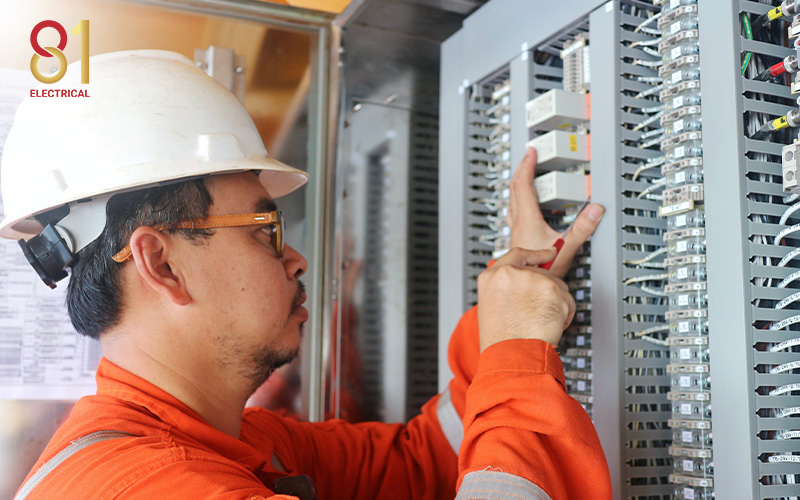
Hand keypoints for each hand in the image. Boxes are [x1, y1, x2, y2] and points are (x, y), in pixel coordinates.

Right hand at [477, 247, 574, 351]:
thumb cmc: (501, 340)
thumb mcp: (491, 307)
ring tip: (541, 322)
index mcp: (493, 276)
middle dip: (545, 292)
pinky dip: (566, 314)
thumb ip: (507, 289)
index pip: (519, 254)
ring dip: (556, 303)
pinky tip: (551, 325)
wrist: (512, 355)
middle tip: (539, 313)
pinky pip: (568, 300)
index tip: (549, 253)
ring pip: (557, 286)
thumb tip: (526, 286)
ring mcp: (534, 279)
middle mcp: (512, 273)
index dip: (537, 254)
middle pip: (541, 273)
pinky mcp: (553, 290)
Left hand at [507, 147, 604, 277]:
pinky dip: (518, 205)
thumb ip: (581, 230)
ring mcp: (516, 234)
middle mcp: (518, 226)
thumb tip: (595, 210)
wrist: (523, 293)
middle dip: (522, 172)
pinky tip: (522, 212)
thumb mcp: (566, 250)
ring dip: (518, 188)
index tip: (530, 152)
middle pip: (515, 191)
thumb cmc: (539, 275)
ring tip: (524, 178)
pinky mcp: (517, 244)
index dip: (526, 166)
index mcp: (528, 221)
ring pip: (512, 204)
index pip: (523, 185)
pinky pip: (514, 217)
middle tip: (528, 159)